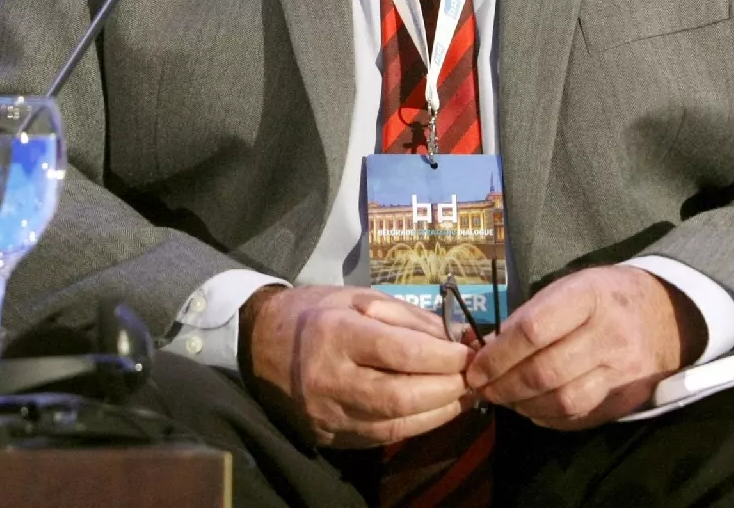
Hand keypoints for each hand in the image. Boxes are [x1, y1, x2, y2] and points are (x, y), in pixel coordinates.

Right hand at [241, 284, 476, 447]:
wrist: (258, 345)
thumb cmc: (313, 312)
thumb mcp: (357, 296)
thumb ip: (408, 317)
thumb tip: (457, 337)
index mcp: (336, 334)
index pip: (398, 352)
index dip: (440, 357)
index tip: (469, 351)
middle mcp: (330, 379)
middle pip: (400, 396)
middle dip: (446, 389)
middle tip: (474, 377)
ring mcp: (329, 414)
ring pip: (395, 424)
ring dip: (439, 413)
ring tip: (464, 395)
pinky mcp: (331, 436)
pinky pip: (383, 436)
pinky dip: (416, 424)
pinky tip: (436, 410)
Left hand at [465, 266, 704, 429]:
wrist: (669, 315)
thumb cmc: (607, 296)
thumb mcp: (572, 286)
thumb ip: (532, 316)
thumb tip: (489, 351)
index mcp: (589, 296)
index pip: (533, 330)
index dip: (498, 355)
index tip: (476, 368)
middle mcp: (610, 334)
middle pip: (545, 372)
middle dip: (505, 386)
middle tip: (484, 389)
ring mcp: (623, 371)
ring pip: (562, 400)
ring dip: (524, 406)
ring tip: (506, 399)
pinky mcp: (628, 398)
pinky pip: (581, 417)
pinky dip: (549, 418)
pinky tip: (534, 409)